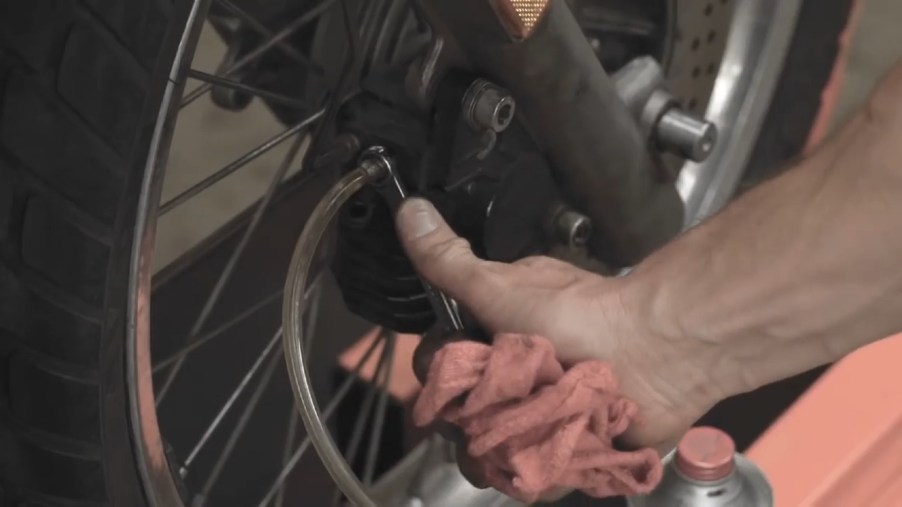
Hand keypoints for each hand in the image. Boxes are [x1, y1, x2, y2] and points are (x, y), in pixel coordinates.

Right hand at [395, 198, 721, 491]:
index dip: (443, 379)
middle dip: (474, 420)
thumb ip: (449, 261)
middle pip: (459, 421)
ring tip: (534, 430)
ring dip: (504, 450)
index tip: (463, 371)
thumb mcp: (500, 286)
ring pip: (491, 456)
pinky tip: (556, 453)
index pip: (439, 374)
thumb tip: (412, 212)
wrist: (654, 349)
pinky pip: (533, 478)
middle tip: (506, 401)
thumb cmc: (579, 314)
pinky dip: (542, 473)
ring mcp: (535, 418)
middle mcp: (508, 381)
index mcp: (489, 341)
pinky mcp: (564, 451)